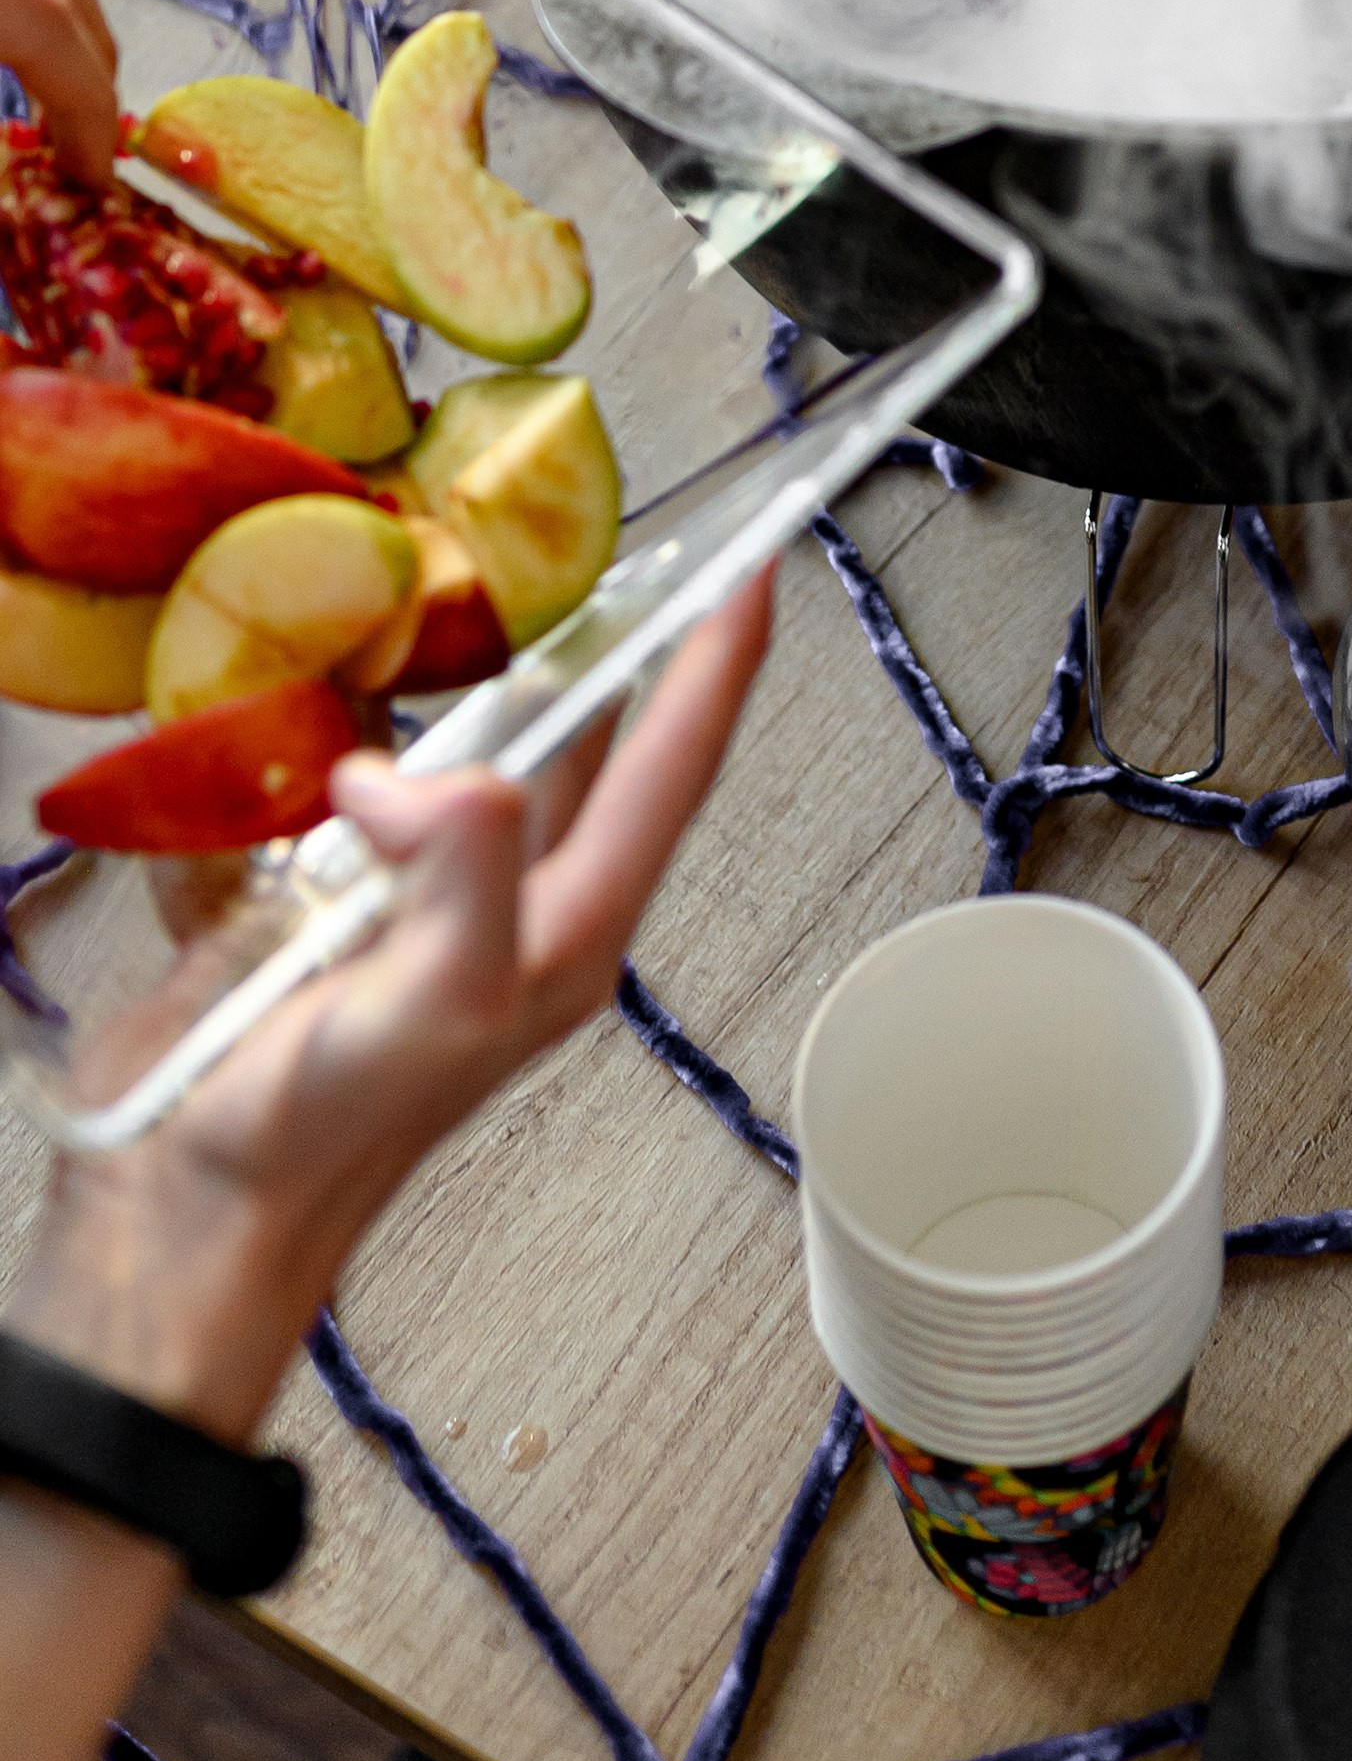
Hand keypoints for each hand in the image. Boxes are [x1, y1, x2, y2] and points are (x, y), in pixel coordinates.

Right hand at [4, 575, 773, 1439]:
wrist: (190, 1207)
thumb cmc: (320, 1143)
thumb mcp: (433, 1003)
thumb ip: (468, 879)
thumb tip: (446, 775)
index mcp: (566, 928)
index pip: (667, 771)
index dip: (713, 667)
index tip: (751, 568)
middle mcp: (509, 908)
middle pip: (588, 751)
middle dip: (612, 650)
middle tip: (628, 552)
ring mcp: (424, 904)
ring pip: (483, 760)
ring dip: (485, 688)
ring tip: (490, 601)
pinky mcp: (337, 904)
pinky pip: (374, 795)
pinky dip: (364, 740)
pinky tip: (341, 708)